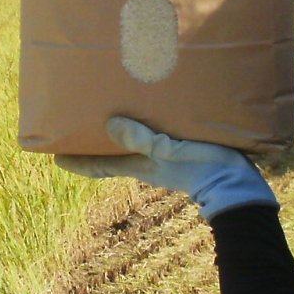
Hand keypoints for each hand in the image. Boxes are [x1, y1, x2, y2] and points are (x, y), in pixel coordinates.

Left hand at [57, 116, 275, 219]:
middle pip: (113, 152)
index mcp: (139, 164)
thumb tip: (108, 125)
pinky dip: (148, 124)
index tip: (53, 157)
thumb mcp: (168, 151)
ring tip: (111, 108)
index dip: (76, 161)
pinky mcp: (184, 149)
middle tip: (79, 121)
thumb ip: (140, 138)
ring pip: (135, 142)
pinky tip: (153, 108)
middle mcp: (148, 162)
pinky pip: (157, 134)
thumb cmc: (201, 167)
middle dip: (96, 140)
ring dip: (121, 130)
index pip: (99, 165)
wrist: (239, 184)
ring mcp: (166, 157)